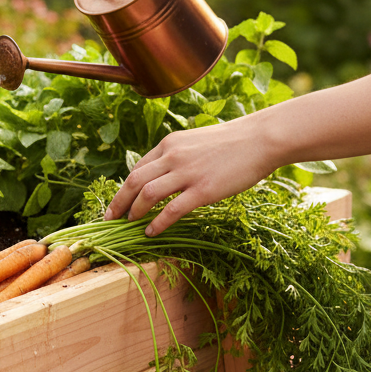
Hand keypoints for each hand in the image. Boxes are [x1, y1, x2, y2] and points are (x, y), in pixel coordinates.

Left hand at [102, 118, 274, 235]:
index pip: (138, 168)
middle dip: (118, 202)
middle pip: (134, 181)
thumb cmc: (232, 142)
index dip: (125, 188)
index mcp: (169, 143)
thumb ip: (177, 156)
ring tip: (129, 225)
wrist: (260, 139)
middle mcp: (173, 156)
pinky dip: (157, 223)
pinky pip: (172, 210)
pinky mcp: (203, 190)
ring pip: (147, 195)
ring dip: (134, 212)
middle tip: (109, 219)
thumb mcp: (196, 141)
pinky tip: (150, 232)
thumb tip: (164, 174)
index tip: (119, 202)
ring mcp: (187, 173)